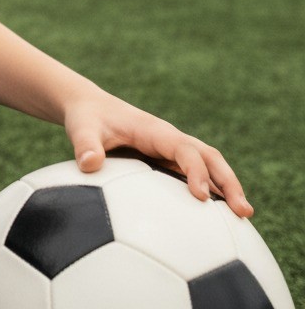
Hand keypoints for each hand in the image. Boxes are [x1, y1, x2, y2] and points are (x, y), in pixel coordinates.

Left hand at [64, 92, 252, 217]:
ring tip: (243, 218)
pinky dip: (211, 190)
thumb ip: (85, 145)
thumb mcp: (81, 128)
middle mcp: (168, 138)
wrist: (88, 107)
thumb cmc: (87, 117)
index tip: (200, 195)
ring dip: (226, 188)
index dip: (195, 170)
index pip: (183, 148)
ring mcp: (170, 149)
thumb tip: (88, 165)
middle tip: (243, 211)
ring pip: (207, 165)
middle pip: (208, 156)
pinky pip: (194, 174)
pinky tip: (217, 217)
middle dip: (228, 181)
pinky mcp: (167, 160)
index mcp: (153, 130)